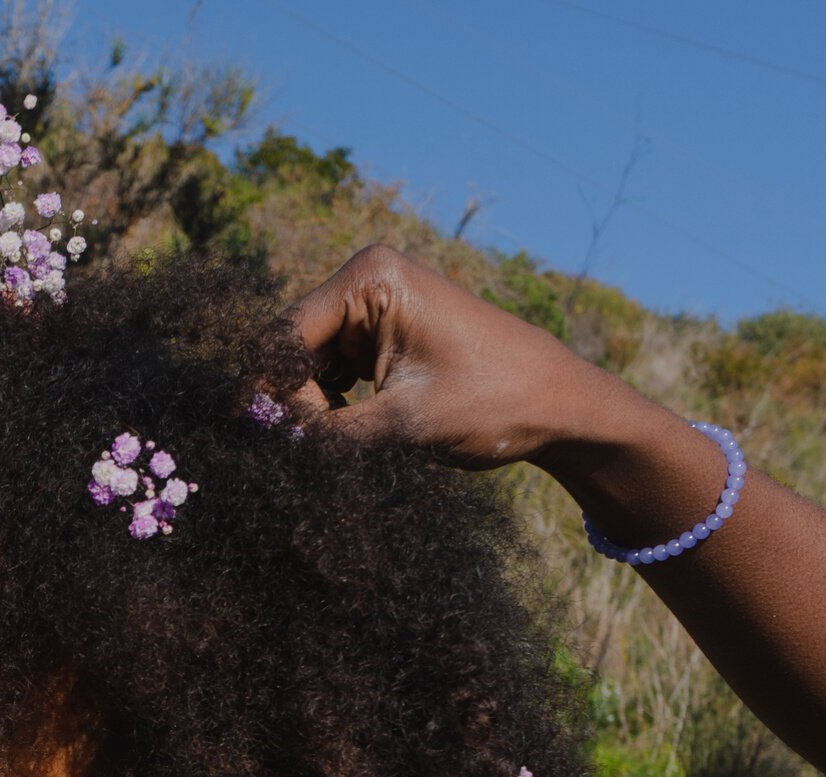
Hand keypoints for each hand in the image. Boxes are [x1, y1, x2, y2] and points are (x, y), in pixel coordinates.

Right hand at [288, 244, 630, 468]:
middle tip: (312, 448)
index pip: (282, 337)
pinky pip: (331, 367)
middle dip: (292, 401)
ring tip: (345, 439)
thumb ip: (326, 434)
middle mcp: (366, 279)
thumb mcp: (401, 425)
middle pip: (289, 347)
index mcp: (370, 279)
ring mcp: (375, 304)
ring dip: (313, 406)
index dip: (266, 392)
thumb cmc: (493, 403)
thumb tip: (268, 444)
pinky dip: (332, 403)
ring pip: (305, 362)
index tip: (267, 443)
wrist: (559, 404)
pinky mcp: (383, 330)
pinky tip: (356, 426)